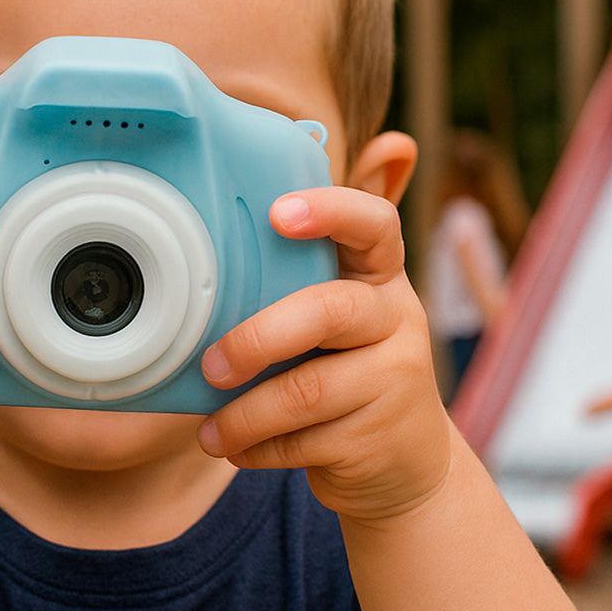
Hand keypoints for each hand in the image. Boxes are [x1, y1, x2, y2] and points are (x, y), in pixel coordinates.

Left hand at [197, 187, 450, 523]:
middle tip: (210, 363)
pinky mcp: (379, 438)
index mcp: (377, 278)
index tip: (277, 214)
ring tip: (207, 428)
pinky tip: (233, 447)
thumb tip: (381, 146)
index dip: (330, 211)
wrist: (405, 464)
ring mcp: (395, 380)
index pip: (374, 225)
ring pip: (307, 392)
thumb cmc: (348, 368)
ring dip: (243, 413)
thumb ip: (319, 255)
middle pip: (328, 311)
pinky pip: (304, 442)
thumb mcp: (341, 310)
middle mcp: (395, 320)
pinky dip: (257, 448)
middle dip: (258, 337)